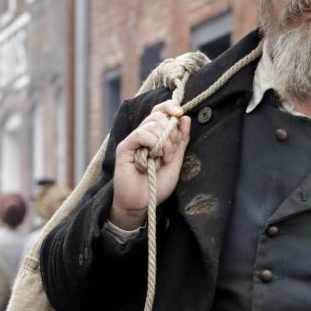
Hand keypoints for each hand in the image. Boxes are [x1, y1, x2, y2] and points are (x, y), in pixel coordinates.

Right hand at [110, 100, 191, 228]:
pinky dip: (153, 142)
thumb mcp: (175, 161)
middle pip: (158, 115)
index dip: (170, 107)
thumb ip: (180, 141)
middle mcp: (143, 135)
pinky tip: (155, 156)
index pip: (160, 111)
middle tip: (171, 152)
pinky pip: (141, 133)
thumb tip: (184, 117)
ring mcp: (133, 140)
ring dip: (164, 141)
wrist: (141, 204)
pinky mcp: (125, 147)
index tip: (180, 113)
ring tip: (164, 159)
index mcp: (155, 136)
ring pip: (151, 123)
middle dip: (171, 131)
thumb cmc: (157, 185)